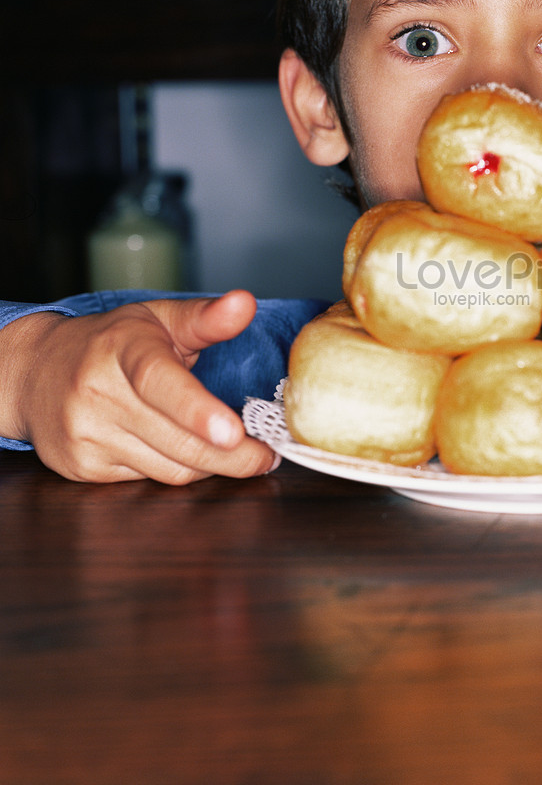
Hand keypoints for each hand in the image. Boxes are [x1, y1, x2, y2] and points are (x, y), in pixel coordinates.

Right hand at [2, 292, 277, 483]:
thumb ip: (206, 319)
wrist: (32, 372)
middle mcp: (98, 392)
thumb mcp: (157, 320)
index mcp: (122, 348)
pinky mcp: (81, 467)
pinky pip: (147, 480)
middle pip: (177, 440)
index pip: (159, 381)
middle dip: (232, 456)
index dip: (197, 410)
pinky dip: (176, 470)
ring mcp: (86, 434)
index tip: (234, 432)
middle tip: (266, 456)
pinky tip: (183, 452)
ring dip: (209, 465)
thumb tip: (245, 304)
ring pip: (169, 469)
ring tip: (232, 452)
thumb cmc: (110, 343)